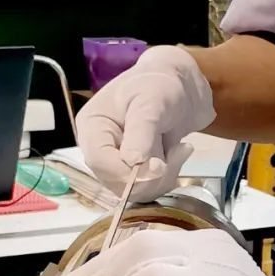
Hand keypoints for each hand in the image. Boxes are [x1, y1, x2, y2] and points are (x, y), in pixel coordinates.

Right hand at [76, 45, 215, 202]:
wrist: (181, 86)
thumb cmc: (160, 84)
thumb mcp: (151, 102)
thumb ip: (142, 132)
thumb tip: (134, 163)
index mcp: (92, 127)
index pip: (99, 161)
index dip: (127, 172)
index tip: (160, 165)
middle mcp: (99, 149)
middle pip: (116, 182)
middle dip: (151, 175)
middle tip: (179, 151)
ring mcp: (117, 163)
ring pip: (135, 191)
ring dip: (164, 176)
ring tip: (181, 149)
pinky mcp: (135, 172)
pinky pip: (149, 189)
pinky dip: (169, 177)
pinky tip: (179, 154)